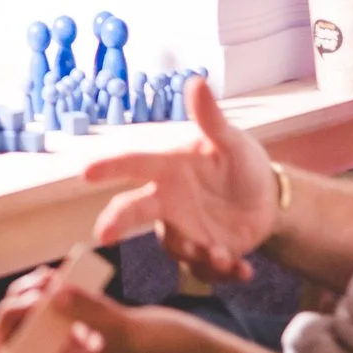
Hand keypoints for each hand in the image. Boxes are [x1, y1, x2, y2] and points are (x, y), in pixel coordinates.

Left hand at [0, 265, 230, 352]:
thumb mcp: (130, 333)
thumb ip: (93, 314)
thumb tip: (55, 295)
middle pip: (11, 348)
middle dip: (11, 315)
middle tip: (37, 292)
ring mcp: (73, 350)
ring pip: (27, 326)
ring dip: (27, 299)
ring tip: (48, 280)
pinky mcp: (86, 331)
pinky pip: (51, 311)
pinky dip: (45, 292)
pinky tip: (56, 276)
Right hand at [83, 77, 278, 282]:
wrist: (268, 201)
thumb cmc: (243, 164)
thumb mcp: (232, 143)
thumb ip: (211, 120)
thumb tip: (196, 80)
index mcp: (169, 169)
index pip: (134, 164)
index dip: (109, 167)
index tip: (84, 172)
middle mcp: (167, 201)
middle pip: (133, 210)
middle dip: (116, 221)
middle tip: (103, 234)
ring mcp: (182, 229)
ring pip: (175, 248)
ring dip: (196, 254)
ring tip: (223, 255)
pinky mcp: (201, 253)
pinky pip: (202, 270)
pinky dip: (223, 272)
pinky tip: (243, 270)